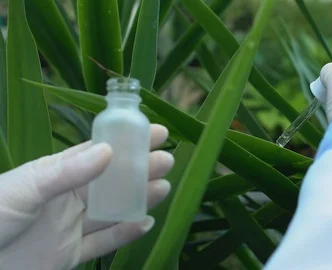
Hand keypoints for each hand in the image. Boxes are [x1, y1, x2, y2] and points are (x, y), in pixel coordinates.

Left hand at [0, 124, 173, 269]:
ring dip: (138, 199)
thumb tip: (107, 151)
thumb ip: (66, 173)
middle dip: (139, 170)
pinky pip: (102, 243)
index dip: (125, 142)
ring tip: (164, 187)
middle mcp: (66, 197)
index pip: (96, 153)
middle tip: (167, 159)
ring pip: (112, 210)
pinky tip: (145, 222)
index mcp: (54, 174)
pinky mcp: (69, 255)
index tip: (152, 132)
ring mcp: (69, 227)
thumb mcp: (25, 190)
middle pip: (110, 181)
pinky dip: (125, 234)